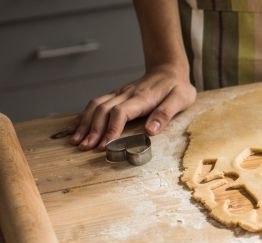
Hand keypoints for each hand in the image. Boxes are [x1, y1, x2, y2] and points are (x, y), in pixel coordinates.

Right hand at [69, 65, 195, 149]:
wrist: (169, 69)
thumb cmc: (177, 87)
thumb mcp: (180, 99)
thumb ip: (166, 113)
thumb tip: (151, 130)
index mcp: (142, 98)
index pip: (121, 112)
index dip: (112, 128)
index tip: (105, 144)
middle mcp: (126, 94)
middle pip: (103, 110)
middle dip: (93, 130)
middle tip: (85, 147)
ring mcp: (119, 93)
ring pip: (95, 106)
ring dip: (84, 123)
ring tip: (75, 140)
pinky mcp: (116, 94)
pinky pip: (95, 103)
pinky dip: (83, 115)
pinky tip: (75, 127)